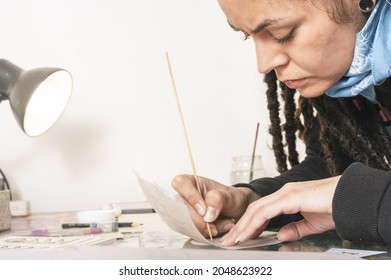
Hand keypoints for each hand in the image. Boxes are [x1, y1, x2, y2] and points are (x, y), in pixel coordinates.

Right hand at [171, 175, 259, 237]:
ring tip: (224, 224)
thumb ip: (218, 199)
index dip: (191, 197)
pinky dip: (208, 233)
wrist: (235, 210)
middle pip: (182, 210)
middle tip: (219, 222)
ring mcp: (184, 212)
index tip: (204, 209)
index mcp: (190, 182)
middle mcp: (184, 196)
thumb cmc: (229, 198)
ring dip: (207, 228)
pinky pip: (193, 233)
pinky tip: (219, 228)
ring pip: (187, 224)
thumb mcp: (229, 195)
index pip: (181, 184)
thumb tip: (207, 214)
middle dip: (202, 221)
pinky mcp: (188, 225)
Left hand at [221, 176, 340, 245]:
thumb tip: (280, 235)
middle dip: (240, 226)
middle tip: (229, 241)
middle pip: (254, 210)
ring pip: (256, 210)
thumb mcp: (311, 223)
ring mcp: (285, 193)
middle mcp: (283, 193)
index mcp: (287, 197)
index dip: (248, 224)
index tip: (239, 237)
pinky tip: (247, 234)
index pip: (261, 211)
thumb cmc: (334, 208)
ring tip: (233, 240)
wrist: (351, 199)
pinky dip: (254, 224)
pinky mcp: (289, 197)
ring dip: (243, 226)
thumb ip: (295, 228)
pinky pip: (265, 212)